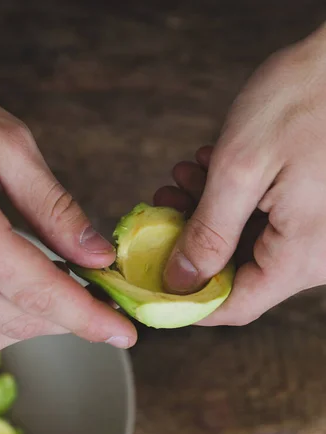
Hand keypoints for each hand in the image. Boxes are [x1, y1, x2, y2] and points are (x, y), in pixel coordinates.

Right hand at [0, 23, 135, 352]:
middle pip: (14, 321)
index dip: (87, 319)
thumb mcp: (7, 144)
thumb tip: (98, 256)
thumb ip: (56, 210)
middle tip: (93, 301)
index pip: (38, 293)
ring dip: (26, 325)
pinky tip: (5, 295)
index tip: (122, 333)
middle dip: (64, 321)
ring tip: (53, 296)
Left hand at [157, 22, 325, 325]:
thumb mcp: (241, 169)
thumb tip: (180, 279)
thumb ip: (207, 233)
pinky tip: (208, 171)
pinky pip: (264, 223)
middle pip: (237, 275)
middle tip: (162, 209)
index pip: (236, 306)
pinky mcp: (313, 211)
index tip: (152, 284)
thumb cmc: (307, 99)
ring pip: (245, 246)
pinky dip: (230, 202)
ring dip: (206, 216)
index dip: (187, 303)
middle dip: (190, 244)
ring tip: (182, 180)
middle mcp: (314, 255)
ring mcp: (316, 234)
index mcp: (301, 256)